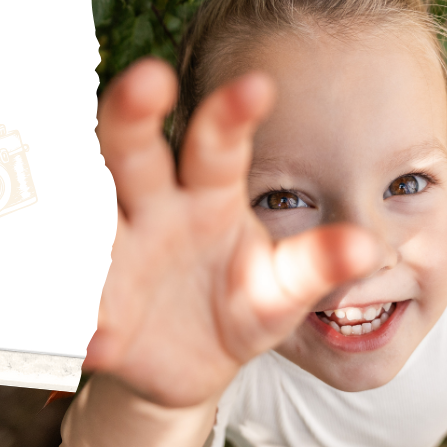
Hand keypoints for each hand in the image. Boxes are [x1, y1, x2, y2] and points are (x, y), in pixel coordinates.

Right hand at [86, 58, 381, 408]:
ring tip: (107, 225)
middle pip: (132, 150)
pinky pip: (79, 302)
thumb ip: (316, 266)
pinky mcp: (92, 307)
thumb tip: (367, 247)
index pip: (216, 143)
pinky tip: (93, 336)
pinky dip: (81, 316)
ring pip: (94, 214)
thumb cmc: (241, 306)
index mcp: (206, 194)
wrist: (193, 367)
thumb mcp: (281, 291)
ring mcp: (115, 252)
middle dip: (132, 114)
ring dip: (89, 207)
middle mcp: (151, 207)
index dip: (231, 114)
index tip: (258, 86)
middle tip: (148, 80)